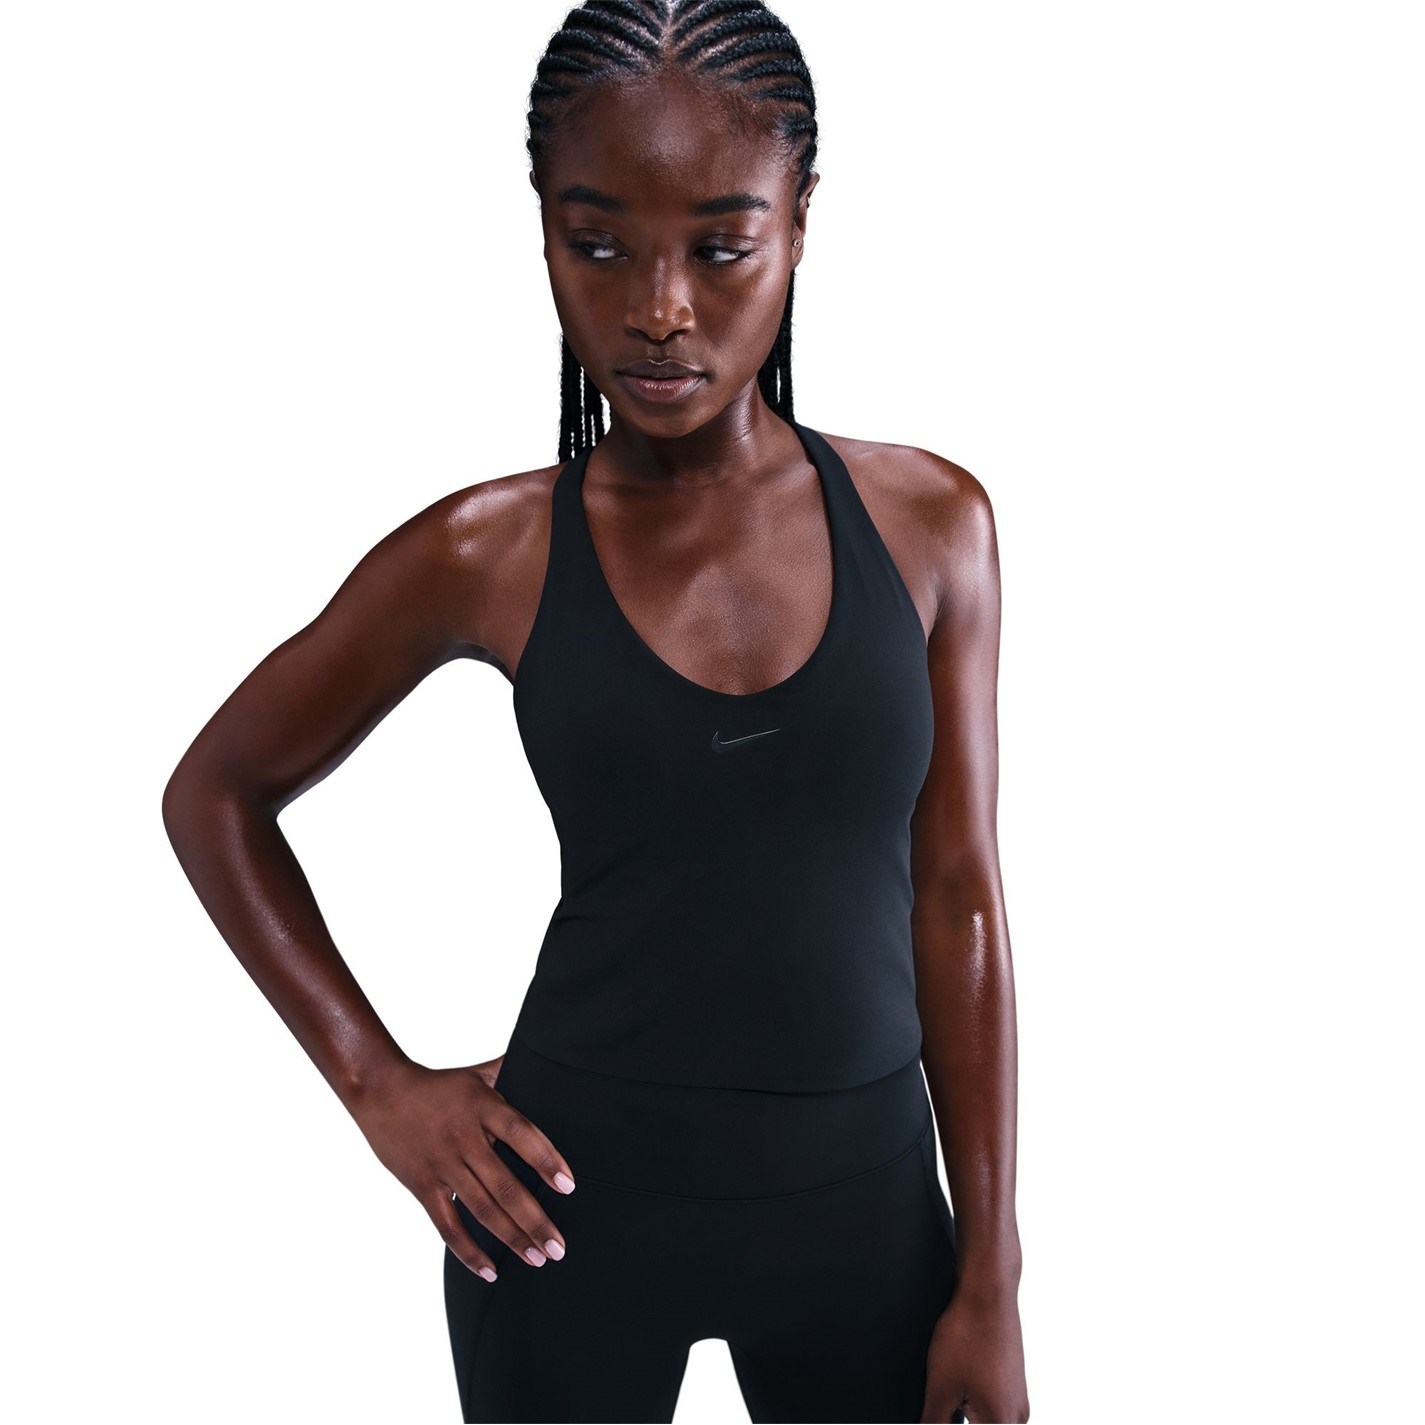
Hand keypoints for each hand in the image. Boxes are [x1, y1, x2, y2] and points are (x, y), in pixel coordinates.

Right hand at [344, 1054, 575, 1281]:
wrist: (380, 1090)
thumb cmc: (439, 1084)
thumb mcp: (478, 1073)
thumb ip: (512, 1071)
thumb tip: (549, 1057)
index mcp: (483, 1107)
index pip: (522, 1134)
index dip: (546, 1160)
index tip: (569, 1186)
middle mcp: (464, 1138)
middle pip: (505, 1185)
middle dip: (535, 1220)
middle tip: (559, 1247)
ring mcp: (442, 1165)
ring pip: (482, 1210)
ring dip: (512, 1238)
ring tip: (538, 1259)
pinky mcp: (422, 1186)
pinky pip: (447, 1226)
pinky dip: (469, 1252)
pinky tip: (490, 1271)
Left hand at [920, 1283, 1028, 1422]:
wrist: (988, 1292)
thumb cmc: (968, 1334)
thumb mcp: (939, 1388)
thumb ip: (933, 1423)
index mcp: (1001, 1423)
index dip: (948, 1420)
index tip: (942, 1408)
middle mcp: (1017, 1416)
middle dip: (956, 1417)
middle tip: (945, 1396)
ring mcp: (1018, 1398)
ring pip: (987, 1420)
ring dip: (966, 1412)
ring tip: (951, 1387)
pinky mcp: (1013, 1383)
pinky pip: (993, 1405)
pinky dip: (974, 1401)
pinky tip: (960, 1381)